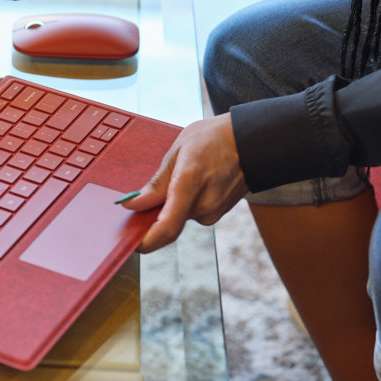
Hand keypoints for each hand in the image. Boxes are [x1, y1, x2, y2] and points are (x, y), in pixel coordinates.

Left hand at [119, 113, 248, 252]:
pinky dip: (182, 204)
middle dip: (152, 215)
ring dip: (169, 205)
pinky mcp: (217, 214)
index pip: (167, 227)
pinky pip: (190, 214)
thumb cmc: (212, 139)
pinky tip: (191, 182)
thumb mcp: (177, 152)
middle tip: (146, 195)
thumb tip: (132, 205)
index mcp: (190, 183)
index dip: (146, 241)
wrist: (250, 141)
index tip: (130, 241)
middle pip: (167, 224)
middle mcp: (204, 204)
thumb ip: (155, 184)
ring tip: (179, 176)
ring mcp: (213, 211)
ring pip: (178, 218)